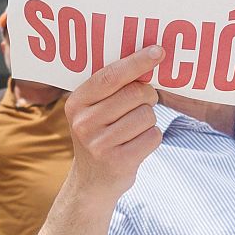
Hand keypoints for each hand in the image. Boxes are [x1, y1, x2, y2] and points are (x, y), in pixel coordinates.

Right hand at [64, 46, 164, 199]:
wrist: (91, 183)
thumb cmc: (100, 136)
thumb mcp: (93, 111)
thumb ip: (112, 88)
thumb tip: (149, 59)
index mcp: (77, 103)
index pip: (110, 76)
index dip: (137, 62)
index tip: (158, 51)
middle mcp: (84, 123)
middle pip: (135, 94)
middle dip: (147, 95)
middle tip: (143, 103)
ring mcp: (100, 144)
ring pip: (147, 115)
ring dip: (149, 119)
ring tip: (134, 129)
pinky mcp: (119, 162)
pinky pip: (153, 136)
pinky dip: (152, 137)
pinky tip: (137, 144)